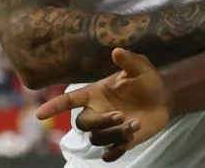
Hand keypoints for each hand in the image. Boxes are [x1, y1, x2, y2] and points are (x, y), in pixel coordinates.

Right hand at [34, 48, 165, 161]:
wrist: (164, 98)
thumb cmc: (147, 80)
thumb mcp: (140, 68)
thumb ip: (128, 61)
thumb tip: (117, 51)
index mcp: (95, 94)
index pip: (69, 100)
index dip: (54, 107)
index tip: (39, 114)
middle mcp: (97, 112)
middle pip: (83, 124)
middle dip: (100, 123)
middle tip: (121, 116)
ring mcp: (107, 129)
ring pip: (98, 139)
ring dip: (116, 134)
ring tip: (136, 123)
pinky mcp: (120, 141)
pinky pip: (109, 153)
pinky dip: (115, 152)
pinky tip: (128, 142)